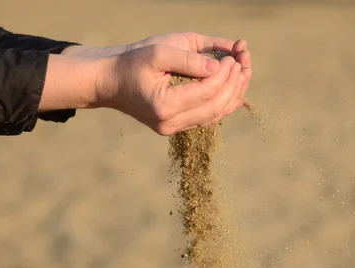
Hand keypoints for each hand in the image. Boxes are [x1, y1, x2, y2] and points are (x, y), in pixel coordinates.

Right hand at [96, 44, 243, 134]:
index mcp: (164, 106)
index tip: (233, 57)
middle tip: (242, 63)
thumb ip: (189, 60)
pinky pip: (206, 119)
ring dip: (232, 96)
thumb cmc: (132, 63)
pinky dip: (222, 106)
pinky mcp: (175, 128)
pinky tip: (235, 94)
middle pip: (214, 107)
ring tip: (244, 75)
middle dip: (233, 85)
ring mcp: (172, 129)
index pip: (206, 92)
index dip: (224, 74)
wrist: (111, 82)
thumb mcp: (158, 52)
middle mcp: (170, 124)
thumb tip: (219, 67)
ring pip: (213, 116)